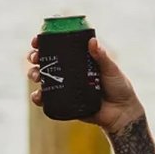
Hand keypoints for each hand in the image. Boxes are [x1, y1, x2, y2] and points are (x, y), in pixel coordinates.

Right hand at [26, 34, 143, 134]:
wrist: (121, 113)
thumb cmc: (119, 87)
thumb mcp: (111, 69)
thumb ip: (101, 57)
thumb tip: (92, 41)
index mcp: (78, 60)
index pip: (58, 47)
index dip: (44, 43)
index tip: (36, 41)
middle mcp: (68, 72)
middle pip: (45, 62)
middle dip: (35, 58)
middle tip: (35, 58)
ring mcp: (65, 88)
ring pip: (42, 79)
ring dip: (33, 74)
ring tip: (35, 76)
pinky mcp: (64, 103)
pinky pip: (46, 100)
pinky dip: (38, 98)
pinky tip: (37, 96)